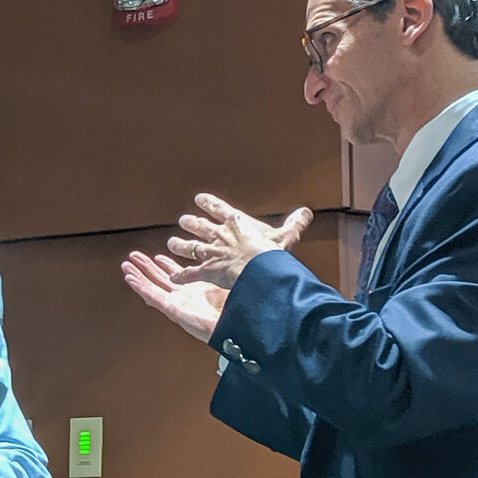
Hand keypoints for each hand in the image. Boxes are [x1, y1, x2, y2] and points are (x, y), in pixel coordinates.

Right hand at [121, 251, 227, 342]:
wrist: (237, 325)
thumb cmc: (236, 309)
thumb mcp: (227, 283)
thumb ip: (223, 272)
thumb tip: (230, 257)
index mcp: (197, 289)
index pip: (177, 274)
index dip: (166, 264)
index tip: (158, 256)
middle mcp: (185, 296)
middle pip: (160, 278)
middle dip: (147, 266)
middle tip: (135, 256)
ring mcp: (177, 303)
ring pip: (152, 286)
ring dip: (139, 275)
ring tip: (126, 265)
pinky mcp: (173, 309)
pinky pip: (153, 296)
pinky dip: (141, 287)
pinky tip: (131, 279)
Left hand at [167, 193, 313, 287]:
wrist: (257, 268)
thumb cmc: (271, 252)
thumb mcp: (286, 235)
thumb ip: (294, 223)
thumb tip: (306, 212)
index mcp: (236, 223)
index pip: (219, 209)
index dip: (208, 203)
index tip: (199, 198)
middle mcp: (220, 235)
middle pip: (200, 226)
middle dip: (191, 223)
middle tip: (183, 220)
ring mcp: (211, 253)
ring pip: (190, 247)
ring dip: (180, 245)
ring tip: (171, 243)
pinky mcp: (207, 271)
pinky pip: (190, 274)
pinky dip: (181, 276)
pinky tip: (173, 278)